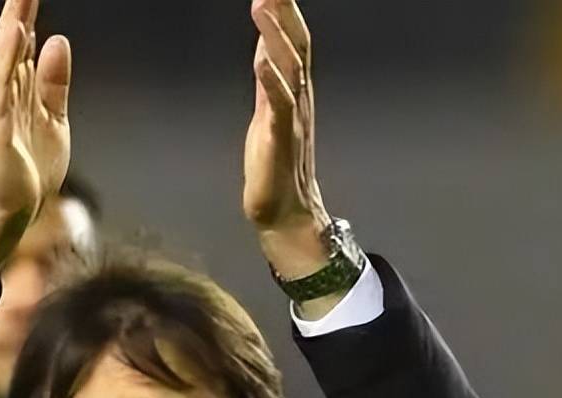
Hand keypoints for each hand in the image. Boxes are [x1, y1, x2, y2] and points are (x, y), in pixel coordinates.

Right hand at [0, 0, 71, 222]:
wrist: (16, 211)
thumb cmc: (32, 168)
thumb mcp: (54, 119)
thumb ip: (54, 82)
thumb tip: (57, 40)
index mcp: (21, 90)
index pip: (27, 43)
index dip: (29, 14)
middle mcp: (5, 93)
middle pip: (14, 43)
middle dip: (19, 10)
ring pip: (5, 58)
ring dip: (10, 26)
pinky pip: (0, 85)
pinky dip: (5, 58)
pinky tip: (13, 34)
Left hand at [243, 0, 331, 273]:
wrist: (285, 213)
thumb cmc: (275, 166)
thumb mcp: (267, 112)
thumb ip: (268, 79)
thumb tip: (265, 45)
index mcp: (295, 91)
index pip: (295, 41)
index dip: (285, 11)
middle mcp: (300, 99)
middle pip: (297, 45)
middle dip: (285, 11)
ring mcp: (292, 119)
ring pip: (289, 68)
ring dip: (275, 35)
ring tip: (262, 3)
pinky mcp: (280, 140)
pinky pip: (280, 105)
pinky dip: (271, 80)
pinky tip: (261, 59)